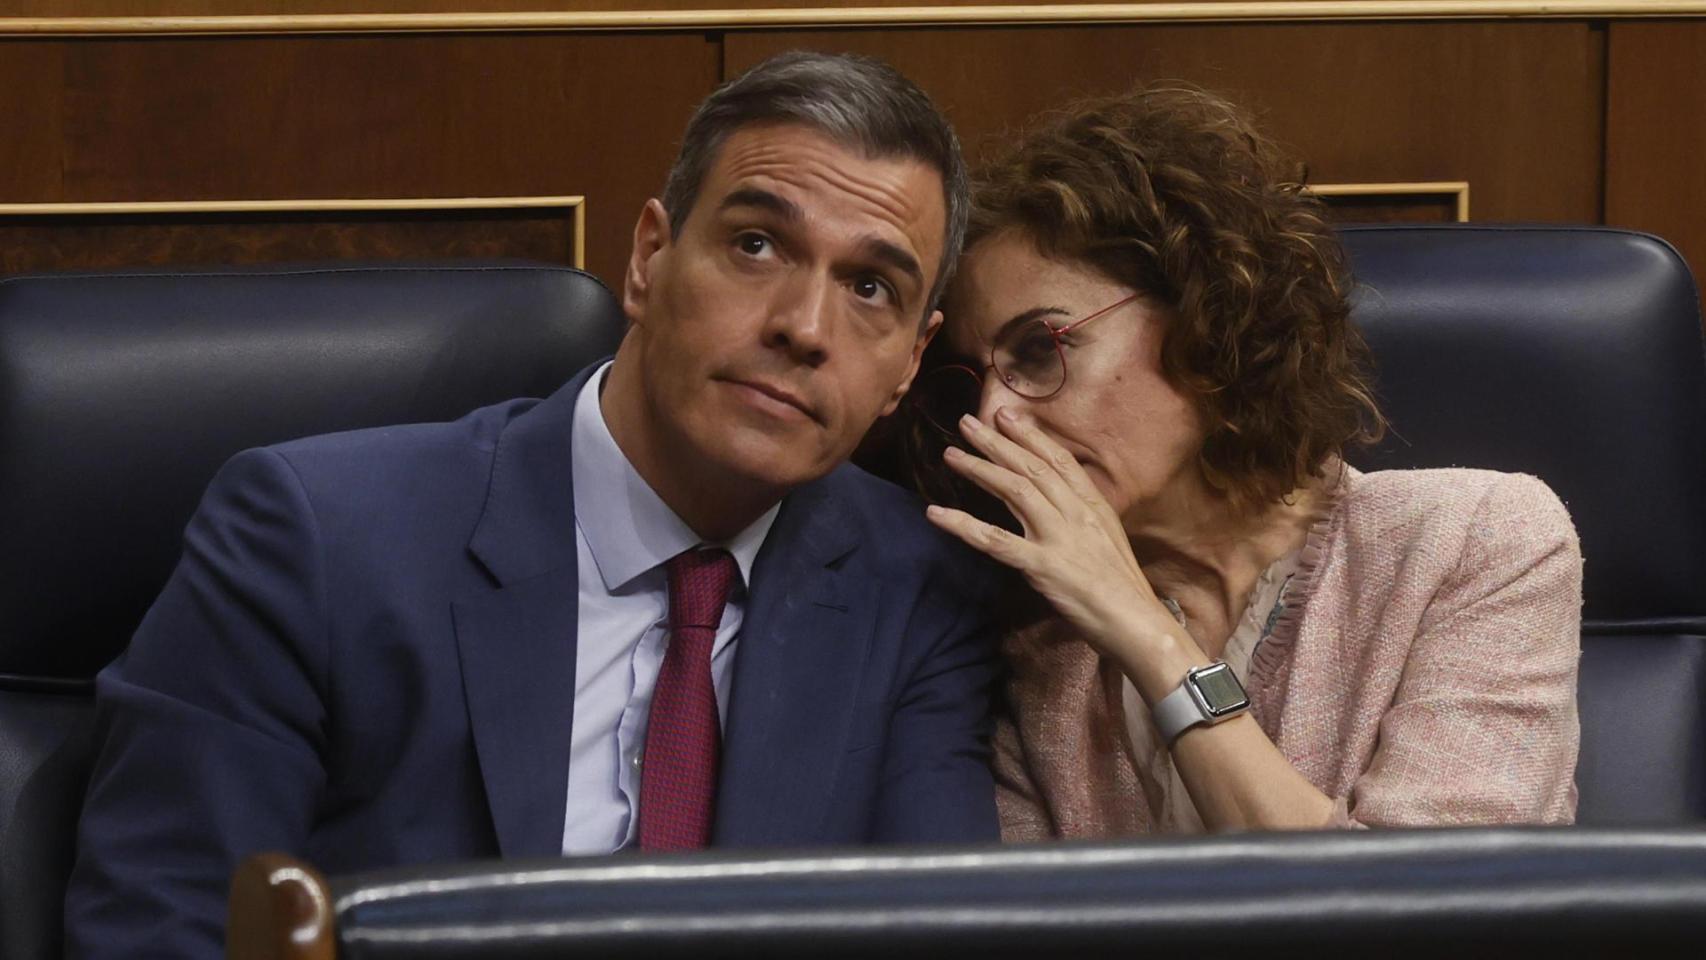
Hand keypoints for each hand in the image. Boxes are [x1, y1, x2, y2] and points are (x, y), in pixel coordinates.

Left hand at [925, 409, 1186, 668]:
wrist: (1138, 624)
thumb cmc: (1122, 589)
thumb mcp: (1108, 541)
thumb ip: (1082, 518)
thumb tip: (1060, 502)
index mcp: (1093, 507)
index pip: (1059, 461)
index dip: (1031, 435)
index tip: (1007, 413)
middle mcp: (1076, 514)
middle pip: (1031, 468)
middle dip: (998, 441)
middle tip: (968, 420)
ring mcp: (1060, 538)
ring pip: (1014, 491)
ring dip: (980, 469)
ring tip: (951, 453)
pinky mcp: (1043, 567)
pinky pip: (996, 541)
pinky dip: (963, 525)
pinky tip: (936, 514)